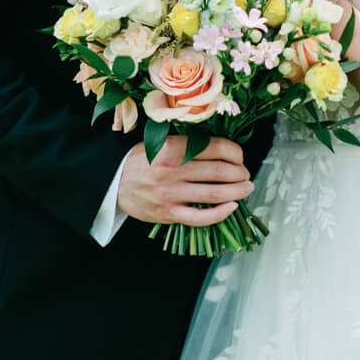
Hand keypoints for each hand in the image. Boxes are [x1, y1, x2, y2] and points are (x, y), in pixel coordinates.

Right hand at [116, 136, 252, 225]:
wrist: (113, 182)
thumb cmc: (142, 160)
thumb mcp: (161, 142)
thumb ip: (189, 143)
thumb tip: (224, 147)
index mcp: (173, 147)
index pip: (216, 147)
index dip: (236, 153)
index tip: (240, 157)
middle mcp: (172, 170)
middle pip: (220, 172)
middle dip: (241, 174)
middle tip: (246, 174)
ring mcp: (170, 194)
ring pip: (215, 194)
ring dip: (238, 192)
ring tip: (246, 188)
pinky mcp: (168, 213)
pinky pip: (201, 217)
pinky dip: (221, 213)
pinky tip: (232, 207)